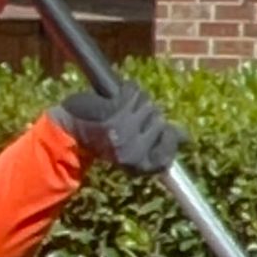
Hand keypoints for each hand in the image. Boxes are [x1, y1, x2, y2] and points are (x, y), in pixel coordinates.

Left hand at [56, 81, 181, 174]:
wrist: (69, 133)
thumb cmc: (103, 141)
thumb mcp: (134, 150)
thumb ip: (160, 143)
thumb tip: (187, 137)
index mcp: (140, 165)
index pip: (169, 151)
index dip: (168, 137)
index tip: (160, 129)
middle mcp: (134, 150)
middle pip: (159, 120)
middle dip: (146, 114)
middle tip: (125, 119)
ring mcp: (125, 130)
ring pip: (147, 103)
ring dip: (135, 100)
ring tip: (118, 109)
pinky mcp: (115, 110)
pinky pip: (133, 92)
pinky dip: (126, 90)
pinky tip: (114, 98)